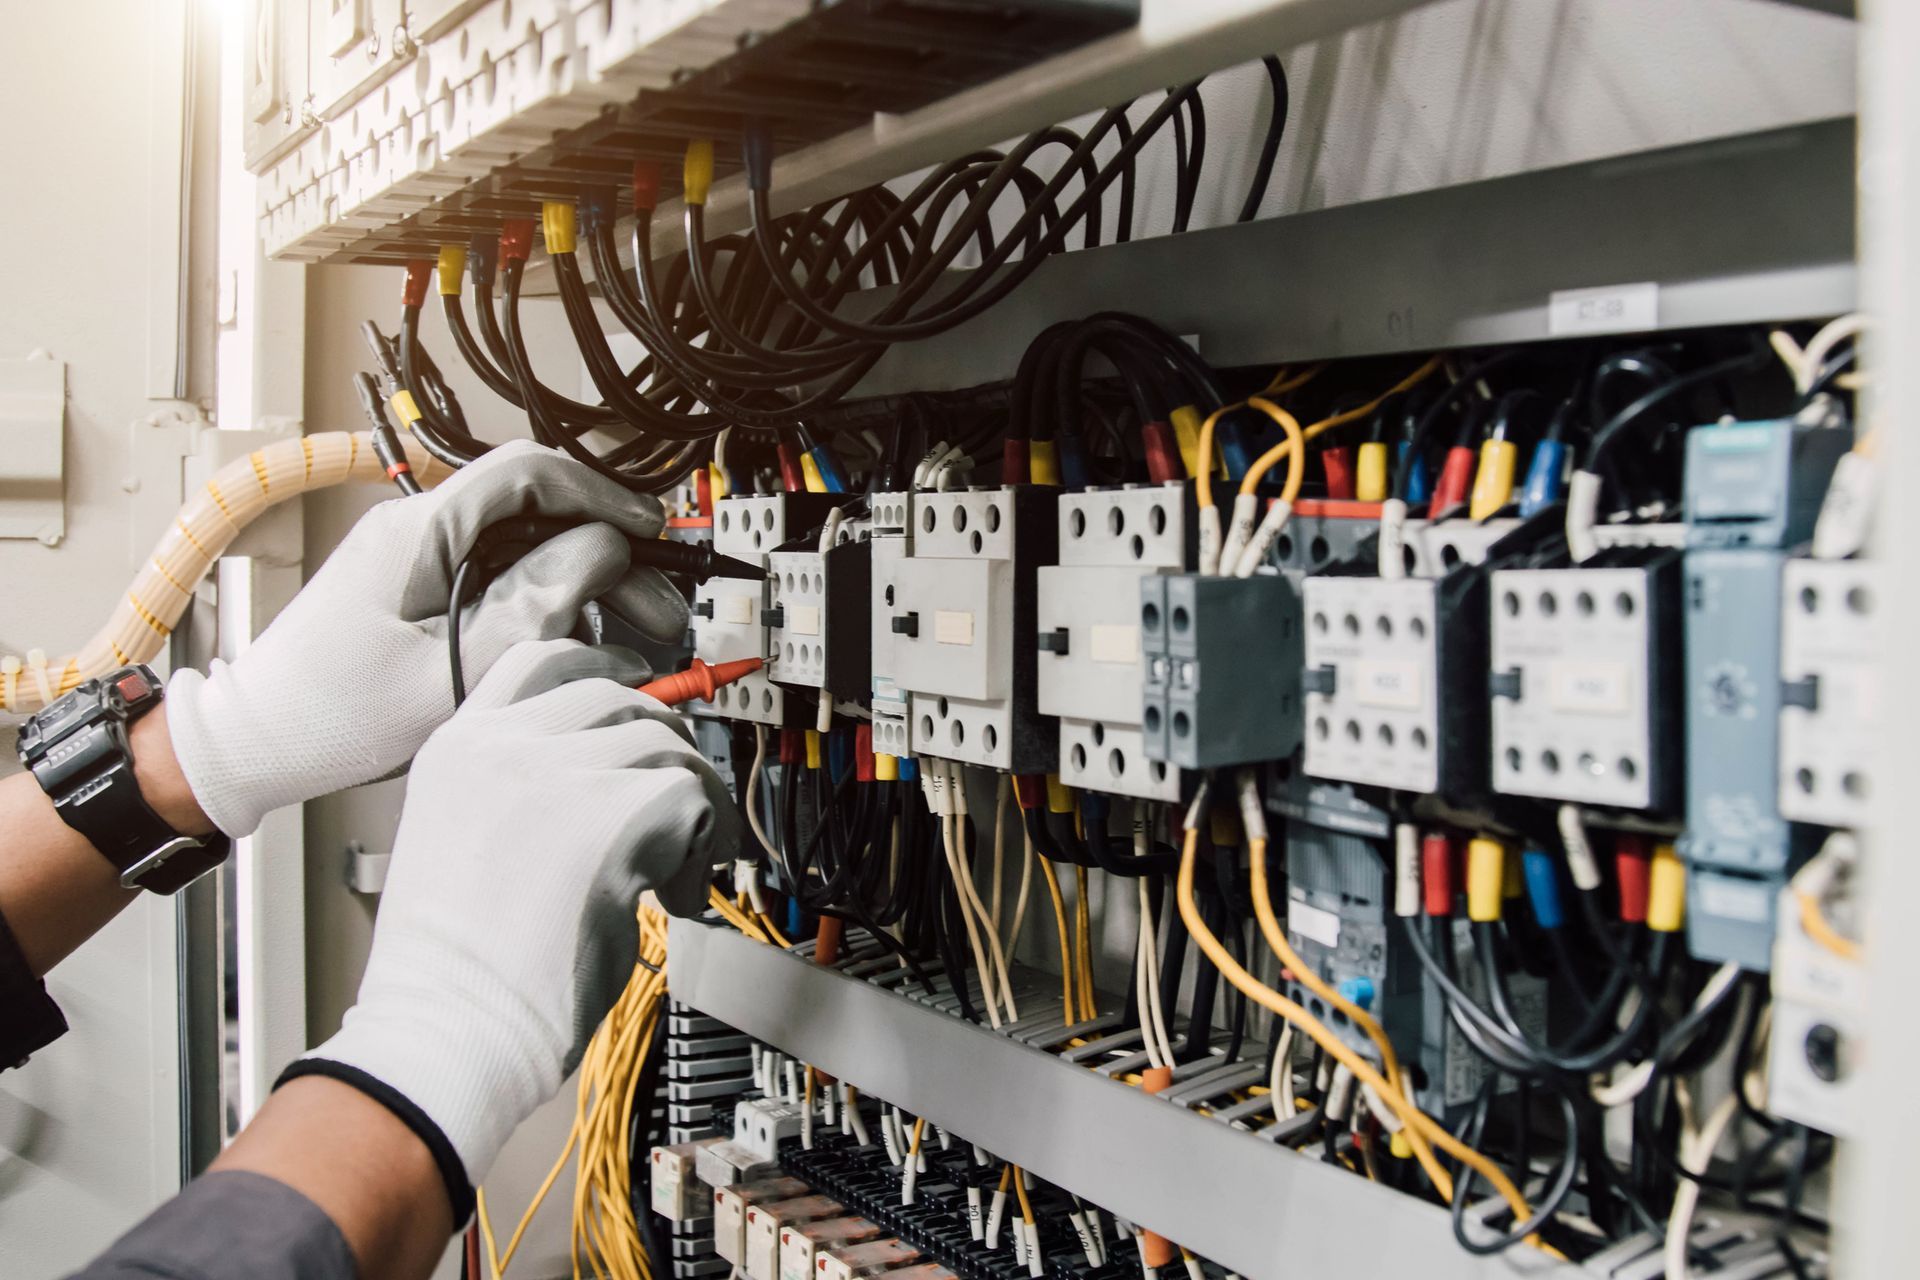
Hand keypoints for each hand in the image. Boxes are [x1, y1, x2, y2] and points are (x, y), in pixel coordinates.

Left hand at [164, 441, 689, 836]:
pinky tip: (578, 646)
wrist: (257, 744)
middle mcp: (419, 532)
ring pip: (528, 552)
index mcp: (419, 533)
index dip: (603, 496)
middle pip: (539, 517)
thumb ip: (533, 606)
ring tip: (632, 639)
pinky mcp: (421, 592)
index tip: (652, 534)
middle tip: (661, 610)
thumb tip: (600, 550)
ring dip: (585, 589)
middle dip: (610, 559)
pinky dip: (548, 608)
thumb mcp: (449, 670)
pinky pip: (501, 581)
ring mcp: (419, 560)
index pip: (528, 474)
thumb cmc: (332, 716)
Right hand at [286, 639, 735, 1197]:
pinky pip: (694, 798)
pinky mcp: (613, 814)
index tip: (641, 688)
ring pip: (667, 746)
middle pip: (620, 697)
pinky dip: (702, 847)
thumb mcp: (464, 841)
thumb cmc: (458, 971)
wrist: (448, 1031)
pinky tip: (671, 896)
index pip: (542, 660)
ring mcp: (558, 773)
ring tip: (668, 874)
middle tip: (675, 810)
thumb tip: (610, 771)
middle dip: (663, 748)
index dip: (604, 667)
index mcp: (458, 749)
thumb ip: (521, 789)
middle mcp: (503, 747)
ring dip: (688, 808)